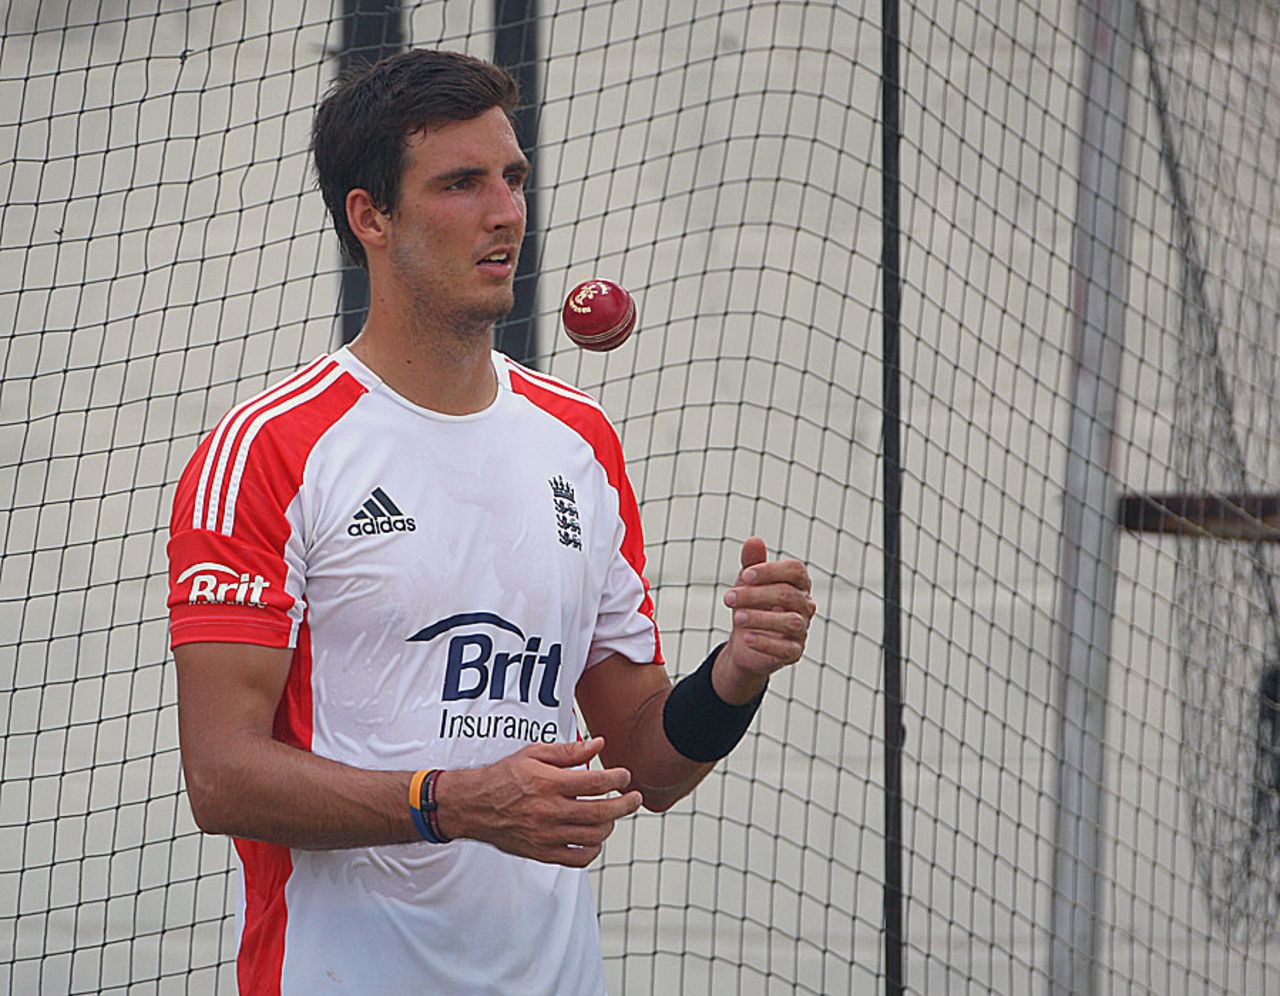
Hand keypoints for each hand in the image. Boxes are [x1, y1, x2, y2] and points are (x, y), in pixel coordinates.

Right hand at [434, 737, 641, 867]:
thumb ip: (568, 751)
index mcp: (549, 783)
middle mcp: (549, 811)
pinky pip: (577, 858)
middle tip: (634, 798)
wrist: (473, 806)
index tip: (624, 776)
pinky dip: (593, 850)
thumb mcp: (533, 754)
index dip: (617, 779)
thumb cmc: (503, 777)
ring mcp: (546, 835)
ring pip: (593, 836)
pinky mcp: (542, 852)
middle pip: (601, 812)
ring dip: (611, 825)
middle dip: (625, 805)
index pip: (595, 782)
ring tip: (613, 815)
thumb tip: (598, 744)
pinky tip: (595, 838)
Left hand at [716, 537, 816, 702]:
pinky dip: (765, 642)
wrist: (745, 642)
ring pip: (790, 621)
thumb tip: (754, 540)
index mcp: (798, 584)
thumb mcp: (747, 583)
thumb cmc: (751, 605)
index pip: (795, 570)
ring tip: (736, 617)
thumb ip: (752, 562)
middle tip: (728, 598)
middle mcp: (806, 606)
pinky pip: (786, 649)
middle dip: (755, 595)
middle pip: (788, 595)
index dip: (771, 570)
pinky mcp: (795, 652)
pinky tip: (745, 638)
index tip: (744, 575)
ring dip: (760, 618)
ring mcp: (803, 630)